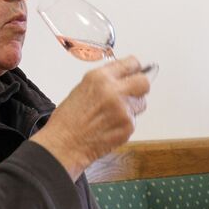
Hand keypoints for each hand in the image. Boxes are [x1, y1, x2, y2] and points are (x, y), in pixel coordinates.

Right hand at [30, 56, 150, 179]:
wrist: (64, 144)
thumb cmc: (68, 120)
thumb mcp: (83, 89)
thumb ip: (106, 81)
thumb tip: (122, 78)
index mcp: (100, 78)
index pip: (131, 64)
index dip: (134, 69)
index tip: (136, 71)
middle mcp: (114, 91)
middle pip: (144, 82)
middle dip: (140, 86)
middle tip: (133, 92)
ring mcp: (123, 110)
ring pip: (141, 103)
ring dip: (132, 107)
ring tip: (113, 115)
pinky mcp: (128, 127)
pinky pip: (134, 121)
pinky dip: (125, 124)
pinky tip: (110, 127)